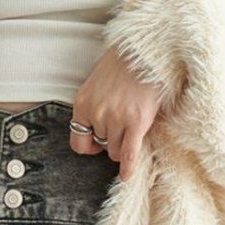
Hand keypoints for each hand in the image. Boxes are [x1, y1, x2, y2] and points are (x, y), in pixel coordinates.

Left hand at [67, 45, 169, 180]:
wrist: (146, 49)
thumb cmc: (123, 63)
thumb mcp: (97, 82)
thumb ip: (94, 106)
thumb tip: (97, 131)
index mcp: (83, 103)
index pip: (78, 142)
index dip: (89, 146)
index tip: (98, 143)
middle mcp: (97, 113)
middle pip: (101, 146)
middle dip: (111, 140)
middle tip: (124, 126)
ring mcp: (117, 118)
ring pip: (115, 152)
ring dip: (124, 145)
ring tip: (134, 128)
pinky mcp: (137, 122)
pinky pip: (129, 154)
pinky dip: (128, 167)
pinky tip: (127, 176)